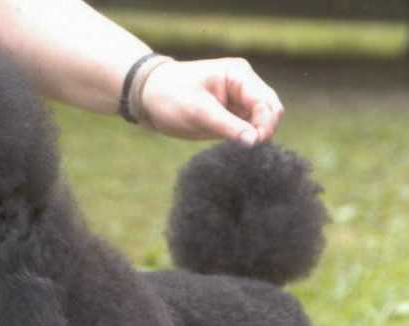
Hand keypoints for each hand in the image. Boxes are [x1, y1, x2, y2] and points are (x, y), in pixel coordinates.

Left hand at [139, 57, 283, 144]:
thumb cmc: (171, 95)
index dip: (265, 125)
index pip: (266, 102)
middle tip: (247, 153)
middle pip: (270, 113)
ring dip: (255, 140)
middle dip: (264, 132)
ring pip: (261, 125)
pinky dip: (244, 144)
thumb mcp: (198, 111)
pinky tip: (234, 153)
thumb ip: (228, 126)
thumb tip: (254, 142)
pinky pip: (246, 133)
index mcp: (240, 76)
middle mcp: (244, 88)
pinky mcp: (230, 120)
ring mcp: (238, 104)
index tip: (253, 146)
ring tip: (238, 154)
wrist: (149, 98)